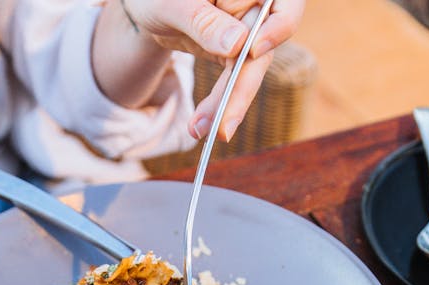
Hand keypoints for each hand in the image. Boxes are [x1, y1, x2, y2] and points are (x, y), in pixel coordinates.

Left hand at [117, 0, 305, 140]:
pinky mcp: (235, 52)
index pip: (283, 4)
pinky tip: (201, 123)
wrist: (145, 7)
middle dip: (242, 88)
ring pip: (249, 72)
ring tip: (201, 129)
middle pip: (264, 48)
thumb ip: (203, 20)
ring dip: (227, 105)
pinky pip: (234, 82)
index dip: (277, 27)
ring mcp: (246, 31)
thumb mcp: (171, 3)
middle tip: (224, 126)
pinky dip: (219, 104)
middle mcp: (254, 5)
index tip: (254, 49)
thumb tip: (238, 45)